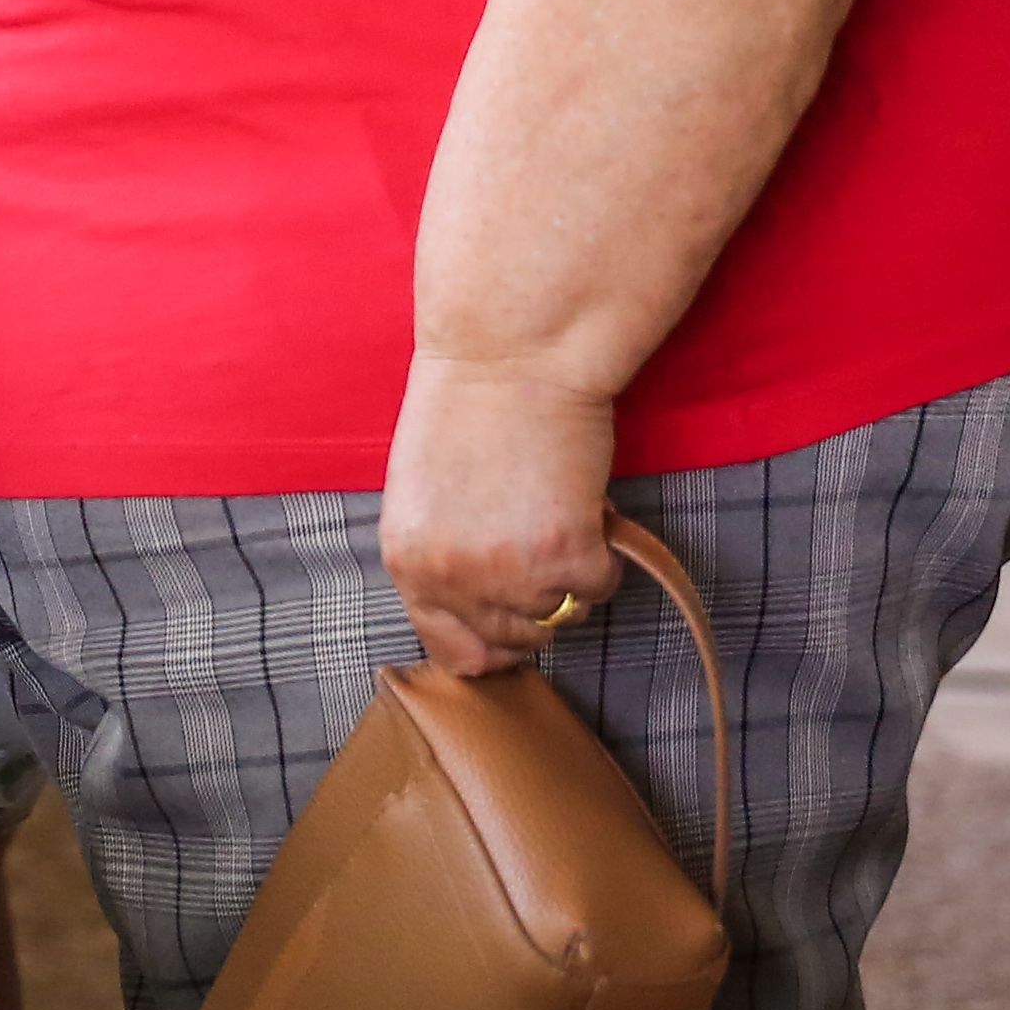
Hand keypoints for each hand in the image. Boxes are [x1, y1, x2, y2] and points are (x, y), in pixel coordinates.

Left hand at [382, 351, 623, 674]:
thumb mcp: (423, 499)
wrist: (509, 358)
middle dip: (536, 599)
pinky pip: (601, 587)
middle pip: (517, 640)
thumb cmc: (463, 414)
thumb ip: (441, 562)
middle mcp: (451, 577)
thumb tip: (481, 624)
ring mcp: (510, 573)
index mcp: (406, 562)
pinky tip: (579, 501)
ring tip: (550, 507)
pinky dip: (602, 551)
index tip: (511, 611)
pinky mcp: (568, 556)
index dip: (490, 638)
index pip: (453, 651)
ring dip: (569, 574)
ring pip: (564, 616)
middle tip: (533, 534)